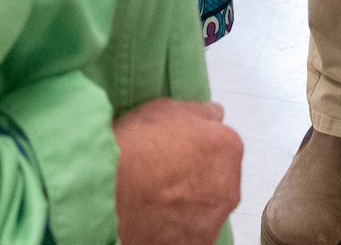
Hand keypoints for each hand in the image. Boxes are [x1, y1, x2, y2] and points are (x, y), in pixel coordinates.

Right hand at [115, 98, 241, 244]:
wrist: (110, 194)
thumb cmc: (135, 149)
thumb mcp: (165, 109)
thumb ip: (198, 112)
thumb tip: (212, 115)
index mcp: (227, 147)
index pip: (220, 141)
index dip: (196, 142)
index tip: (177, 146)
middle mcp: (229, 184)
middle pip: (217, 175)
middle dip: (197, 172)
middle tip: (164, 171)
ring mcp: (215, 218)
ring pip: (206, 204)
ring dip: (188, 199)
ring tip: (156, 195)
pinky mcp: (199, 242)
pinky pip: (193, 229)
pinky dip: (180, 224)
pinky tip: (156, 214)